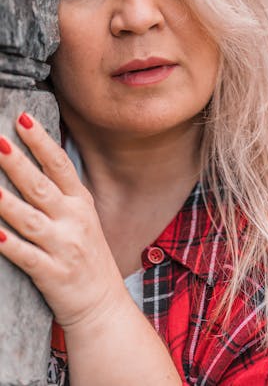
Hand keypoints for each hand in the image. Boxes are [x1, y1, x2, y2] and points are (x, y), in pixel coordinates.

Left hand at [0, 112, 125, 328]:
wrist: (102, 304)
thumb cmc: (87, 256)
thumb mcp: (82, 217)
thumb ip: (61, 192)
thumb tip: (35, 160)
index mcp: (81, 202)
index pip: (59, 165)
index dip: (41, 142)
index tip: (23, 119)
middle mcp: (74, 220)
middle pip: (40, 186)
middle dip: (16, 163)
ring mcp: (64, 247)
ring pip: (29, 219)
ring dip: (5, 202)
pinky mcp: (52, 274)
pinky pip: (25, 256)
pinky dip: (9, 245)